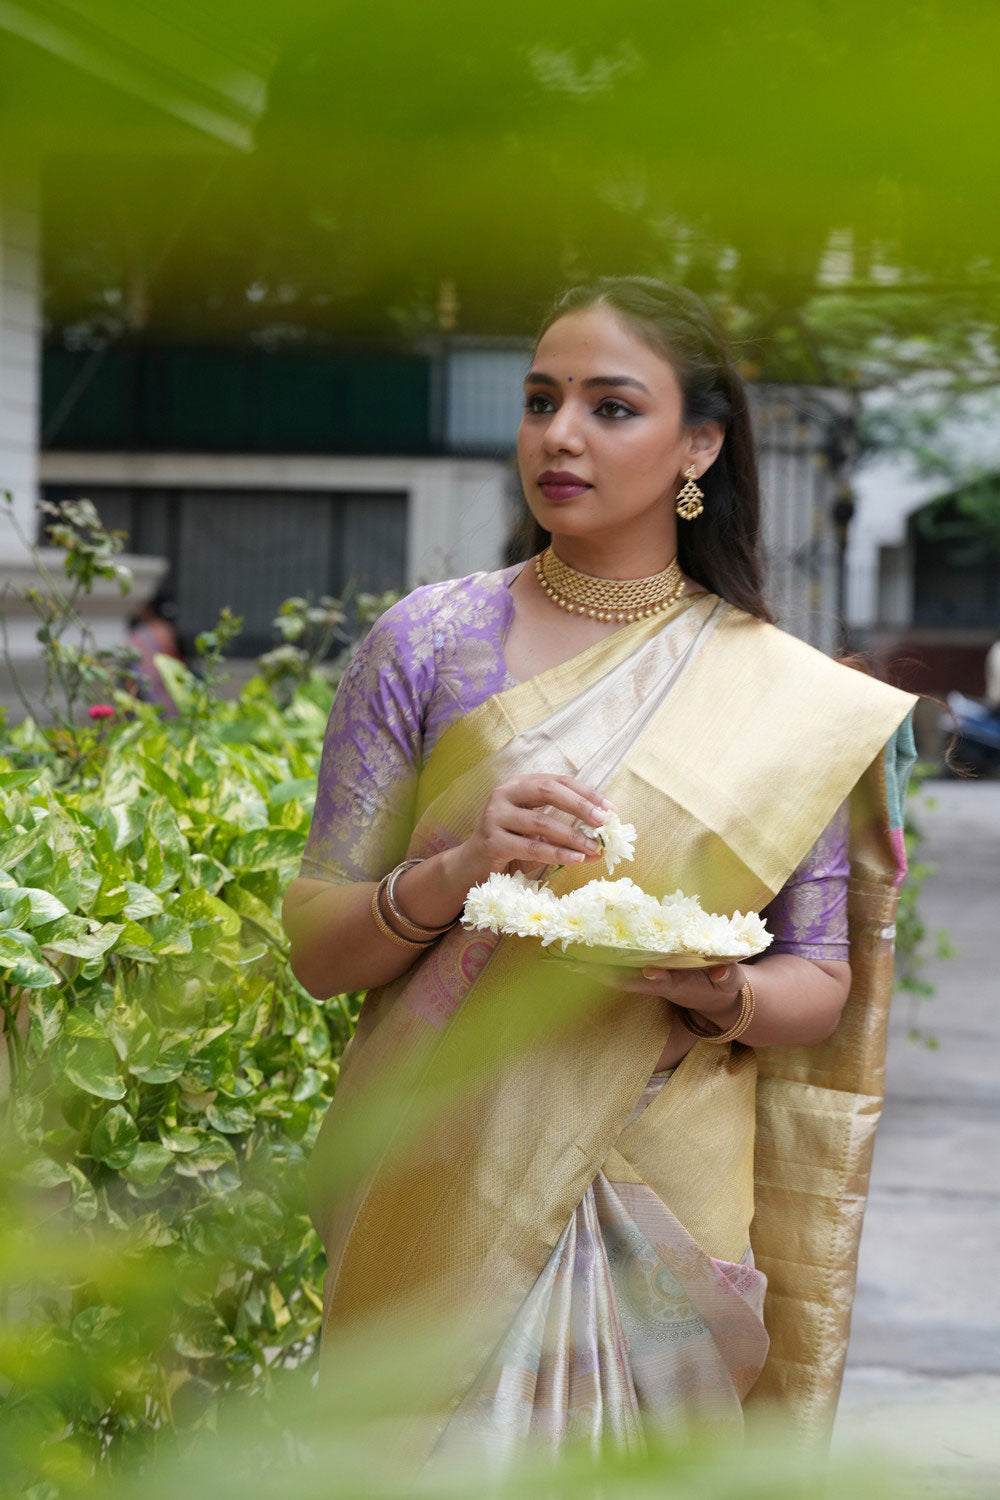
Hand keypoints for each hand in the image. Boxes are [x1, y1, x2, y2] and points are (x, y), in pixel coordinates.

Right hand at [452, 773, 613, 890]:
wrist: (471, 867)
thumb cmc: (510, 847)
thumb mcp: (539, 835)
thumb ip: (566, 834)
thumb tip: (601, 844)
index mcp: (519, 784)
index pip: (557, 781)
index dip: (586, 793)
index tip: (610, 808)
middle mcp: (504, 794)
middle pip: (548, 791)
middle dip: (580, 806)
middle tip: (604, 822)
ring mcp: (495, 816)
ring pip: (541, 822)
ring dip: (572, 836)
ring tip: (593, 848)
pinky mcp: (492, 841)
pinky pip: (531, 846)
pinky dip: (557, 854)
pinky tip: (576, 860)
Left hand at [594, 961, 748, 1028]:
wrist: (713, 998)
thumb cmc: (721, 987)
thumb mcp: (729, 983)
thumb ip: (727, 976)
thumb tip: (720, 971)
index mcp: (679, 984)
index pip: (665, 981)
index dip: (657, 978)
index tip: (649, 971)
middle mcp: (658, 982)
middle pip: (630, 981)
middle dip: (609, 975)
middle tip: (582, 965)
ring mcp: (649, 979)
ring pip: (620, 976)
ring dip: (598, 970)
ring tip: (572, 961)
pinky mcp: (645, 974)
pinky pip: (620, 970)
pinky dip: (603, 965)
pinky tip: (582, 957)